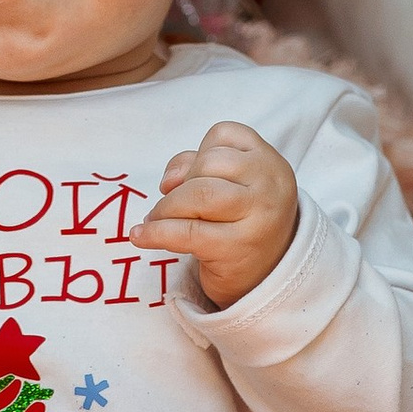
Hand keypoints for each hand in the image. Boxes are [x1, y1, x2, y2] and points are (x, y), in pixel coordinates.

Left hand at [135, 120, 297, 310]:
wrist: (266, 277)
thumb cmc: (241, 222)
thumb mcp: (230, 185)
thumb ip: (197, 166)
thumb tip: (168, 180)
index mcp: (269, 162)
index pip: (224, 134)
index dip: (198, 152)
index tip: (188, 178)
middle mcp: (270, 186)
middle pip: (209, 163)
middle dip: (179, 183)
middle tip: (168, 205)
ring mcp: (258, 218)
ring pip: (199, 194)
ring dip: (166, 207)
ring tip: (155, 219)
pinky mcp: (238, 249)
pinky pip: (188, 232)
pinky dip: (157, 232)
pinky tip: (142, 236)